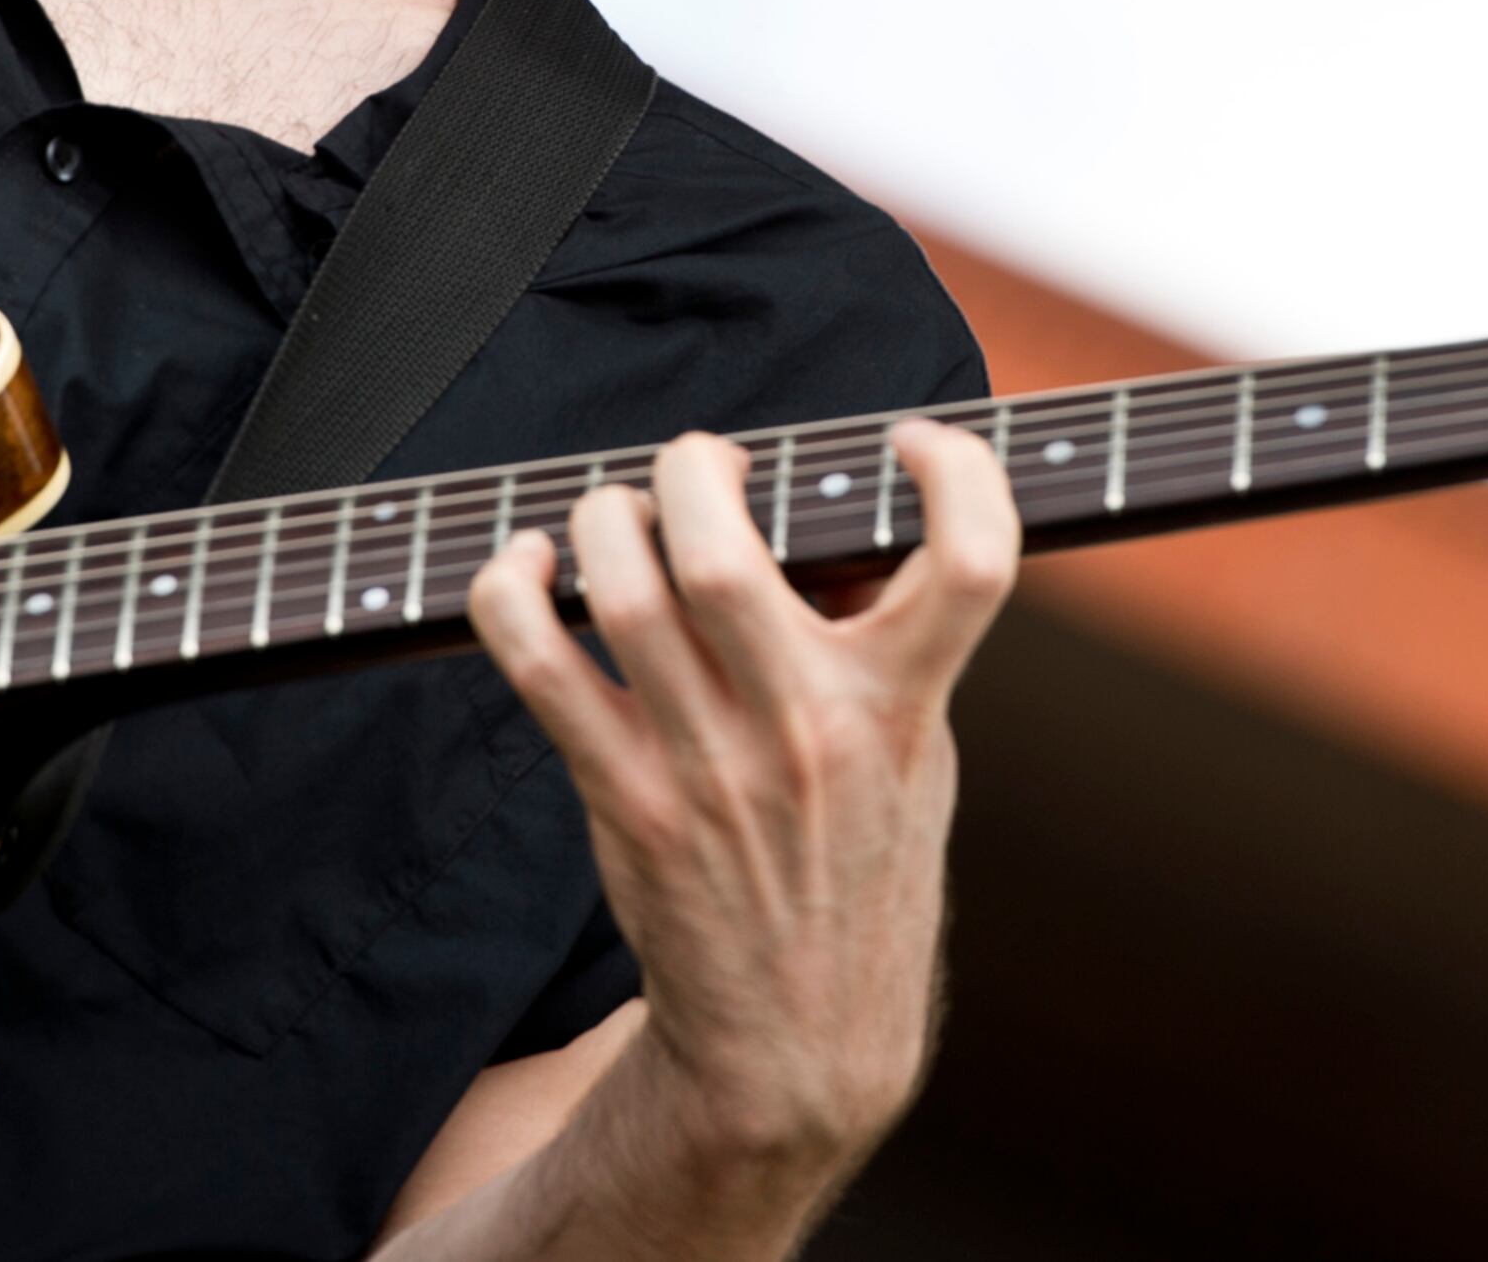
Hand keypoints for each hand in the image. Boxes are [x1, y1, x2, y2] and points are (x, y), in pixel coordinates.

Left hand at [465, 417, 1020, 1194]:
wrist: (796, 1044)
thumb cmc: (858, 873)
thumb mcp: (914, 760)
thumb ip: (888, 646)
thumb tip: (821, 518)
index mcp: (902, 709)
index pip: (973, 565)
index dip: (957, 472)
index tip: (910, 443)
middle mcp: (807, 730)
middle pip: (724, 552)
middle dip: (694, 468)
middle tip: (700, 469)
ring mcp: (708, 767)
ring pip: (624, 590)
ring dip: (606, 517)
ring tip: (619, 516)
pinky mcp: (627, 798)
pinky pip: (540, 665)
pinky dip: (514, 591)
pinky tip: (530, 567)